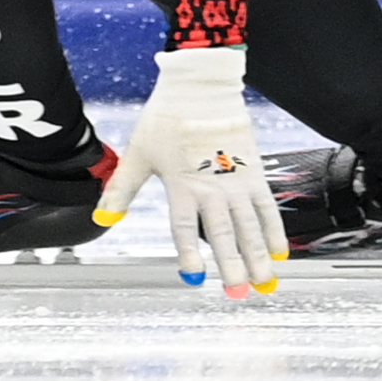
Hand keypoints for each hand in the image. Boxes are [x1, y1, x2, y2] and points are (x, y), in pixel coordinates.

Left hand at [96, 45, 286, 294]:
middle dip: (232, 265)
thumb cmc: (165, 118)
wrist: (201, 87)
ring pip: (249, 226)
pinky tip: (279, 253)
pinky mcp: (254, 172)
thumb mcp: (138, 153)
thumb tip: (102, 219)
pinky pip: (267, 207)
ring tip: (265, 283)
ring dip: (257, 256)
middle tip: (239, 293)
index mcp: (181, 184)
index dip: (189, 254)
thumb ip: (122, 189)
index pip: (184, 228)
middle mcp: (212, 187)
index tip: (194, 278)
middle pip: (223, 233)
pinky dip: (274, 230)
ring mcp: (236, 181)